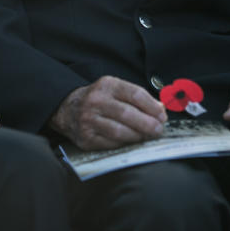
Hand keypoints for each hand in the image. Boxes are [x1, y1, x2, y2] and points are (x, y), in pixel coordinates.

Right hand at [49, 76, 166, 150]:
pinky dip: (124, 144)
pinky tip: (131, 142)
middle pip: (128, 114)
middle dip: (148, 124)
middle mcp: (96, 101)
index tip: (162, 115)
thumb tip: (160, 111)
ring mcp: (89, 120)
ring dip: (138, 136)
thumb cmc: (98, 100)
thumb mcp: (115, 90)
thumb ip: (137, 98)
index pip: (135, 94)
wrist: (67, 109)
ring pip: (120, 132)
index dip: (152, 107)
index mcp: (107, 85)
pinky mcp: (86, 138)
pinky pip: (111, 144)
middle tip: (158, 130)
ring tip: (146, 136)